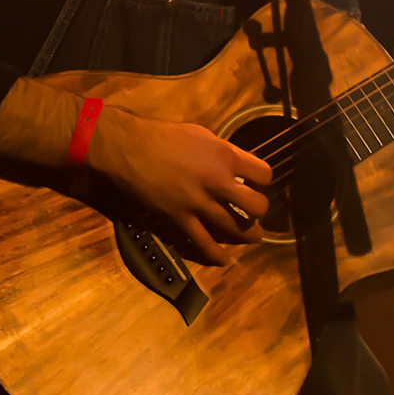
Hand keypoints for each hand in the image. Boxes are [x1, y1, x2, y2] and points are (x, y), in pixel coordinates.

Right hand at [85, 108, 272, 265]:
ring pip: (235, 228)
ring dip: (247, 235)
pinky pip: (204, 244)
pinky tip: (224, 259)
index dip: (263, 181)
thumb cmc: (164, 136)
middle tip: (252, 211)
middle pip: (256, 206)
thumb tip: (235, 164)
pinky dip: (216, 255)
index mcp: (225, 155)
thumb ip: (222, 151)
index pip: (264, 174)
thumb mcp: (201, 134)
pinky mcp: (180, 220)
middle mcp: (218, 181)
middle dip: (258, 210)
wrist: (129, 148)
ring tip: (251, 237)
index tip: (256, 183)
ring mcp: (199, 203)